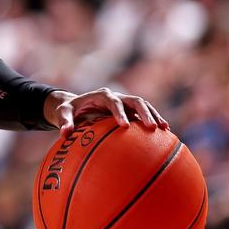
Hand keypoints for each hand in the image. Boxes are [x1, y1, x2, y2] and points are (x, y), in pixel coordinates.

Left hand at [46, 87, 167, 137]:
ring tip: (164, 129)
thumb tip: (65, 133)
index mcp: (102, 95)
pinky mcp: (130, 110)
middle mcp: (117, 96)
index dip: (119, 113)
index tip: (124, 126)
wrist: (78, 105)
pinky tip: (164, 133)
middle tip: (151, 127)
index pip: (113, 102)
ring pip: (144, 106)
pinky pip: (145, 114)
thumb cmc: (70, 109)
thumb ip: (64, 121)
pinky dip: (154, 120)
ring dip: (154, 115)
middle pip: (134, 100)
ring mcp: (125, 102)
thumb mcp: (63, 113)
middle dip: (144, 113)